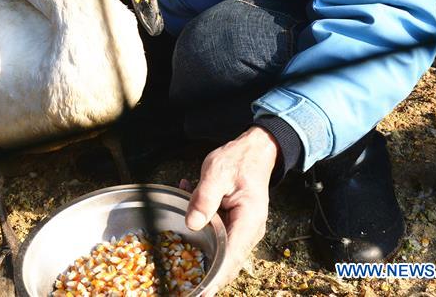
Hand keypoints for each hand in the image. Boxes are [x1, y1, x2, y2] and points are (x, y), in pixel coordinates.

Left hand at [179, 126, 277, 295]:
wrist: (255, 152)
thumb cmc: (238, 160)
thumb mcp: (217, 172)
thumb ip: (204, 198)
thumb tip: (192, 224)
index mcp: (248, 220)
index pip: (232, 256)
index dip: (216, 278)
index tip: (201, 292)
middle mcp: (249, 231)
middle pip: (228, 262)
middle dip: (207, 275)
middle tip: (186, 287)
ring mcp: (243, 230)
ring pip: (221, 252)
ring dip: (201, 252)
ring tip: (181, 260)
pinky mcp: (235, 227)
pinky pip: (218, 237)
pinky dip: (202, 232)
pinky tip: (186, 211)